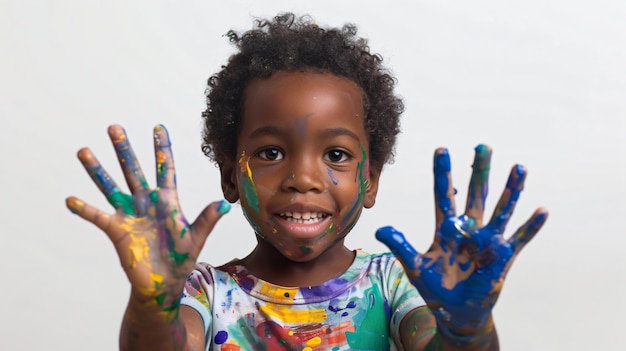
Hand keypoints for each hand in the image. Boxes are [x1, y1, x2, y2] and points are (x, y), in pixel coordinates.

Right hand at [66, 125, 229, 313]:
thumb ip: (208, 219)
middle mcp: (146, 202)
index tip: (158, 127)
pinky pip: (98, 216)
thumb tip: (225, 205)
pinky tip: (70, 199)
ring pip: (112, 186)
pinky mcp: (117, 230)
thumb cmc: (182, 258)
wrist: (163, 282)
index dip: (162, 149)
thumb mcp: (196, 237)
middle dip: (124, 150)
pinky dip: (84, 209)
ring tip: (84, 151)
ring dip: (98, 170)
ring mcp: (130, 214)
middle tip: (114, 127)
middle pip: (134, 170)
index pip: (164, 169)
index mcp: (168, 201)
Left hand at [376, 145, 547, 341]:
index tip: (441, 149)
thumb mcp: (415, 266)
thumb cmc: (436, 288)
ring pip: (501, 210)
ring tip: (519, 168)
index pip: (444, 195)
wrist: (456, 311)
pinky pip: (519, 238)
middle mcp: (469, 229)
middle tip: (483, 146)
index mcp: (446, 229)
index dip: (442, 173)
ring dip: (511, 190)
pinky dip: (530, 226)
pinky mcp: (502, 257)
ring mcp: (487, 241)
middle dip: (479, 171)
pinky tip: (542, 210)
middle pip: (475, 194)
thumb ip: (401, 246)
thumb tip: (381, 229)